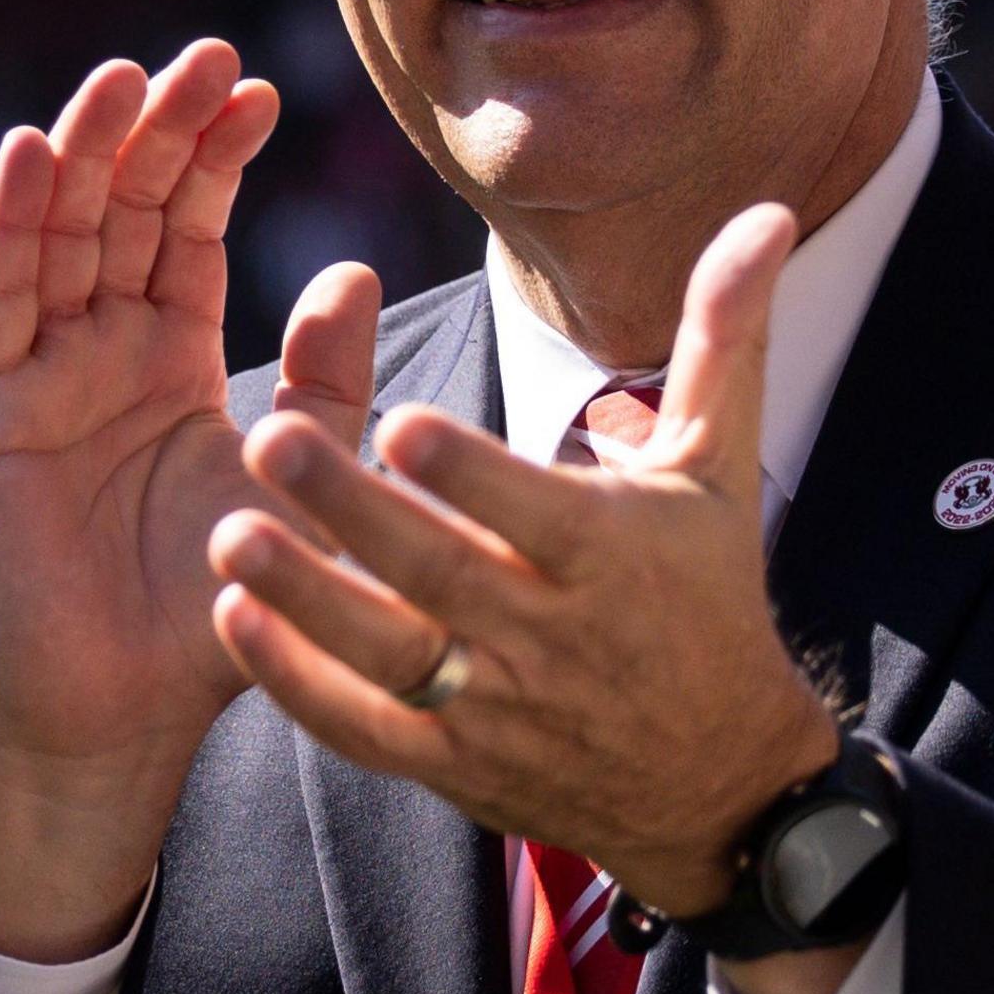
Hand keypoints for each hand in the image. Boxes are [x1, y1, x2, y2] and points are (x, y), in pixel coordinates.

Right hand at [0, 39, 377, 960]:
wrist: (125, 711)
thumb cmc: (216, 606)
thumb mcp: (296, 481)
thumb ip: (327, 385)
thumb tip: (354, 272)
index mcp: (172, 358)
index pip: (188, 228)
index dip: (215, 155)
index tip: (261, 86)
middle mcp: (98, 351)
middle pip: (124, 209)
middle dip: (160, 130)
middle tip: (204, 55)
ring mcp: (38, 375)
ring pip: (59, 235)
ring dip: (86, 152)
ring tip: (124, 76)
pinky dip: (9, 225)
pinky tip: (27, 151)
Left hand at [201, 204, 841, 924]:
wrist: (716, 782)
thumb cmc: (707, 594)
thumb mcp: (719, 467)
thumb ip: (722, 337)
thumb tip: (766, 212)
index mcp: (613, 552)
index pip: (532, 511)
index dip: (467, 474)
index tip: (398, 420)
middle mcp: (551, 635)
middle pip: (440, 575)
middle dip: (354, 512)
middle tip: (269, 439)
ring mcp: (497, 706)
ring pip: (389, 658)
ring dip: (305, 598)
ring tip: (226, 535)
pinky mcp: (453, 760)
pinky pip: (366, 729)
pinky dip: (299, 685)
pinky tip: (236, 620)